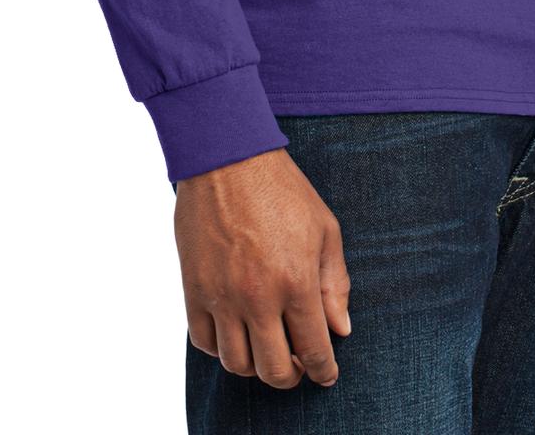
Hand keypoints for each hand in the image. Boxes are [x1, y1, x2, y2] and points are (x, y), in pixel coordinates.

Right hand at [175, 147, 350, 389]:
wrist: (227, 157)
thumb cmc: (281, 188)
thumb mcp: (324, 228)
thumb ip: (335, 283)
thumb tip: (341, 329)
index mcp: (296, 281)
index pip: (314, 350)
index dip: (323, 371)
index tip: (326, 375)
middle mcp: (258, 297)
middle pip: (274, 370)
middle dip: (292, 377)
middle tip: (297, 365)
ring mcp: (222, 296)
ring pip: (237, 364)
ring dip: (255, 367)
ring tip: (266, 350)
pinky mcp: (194, 289)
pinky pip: (204, 342)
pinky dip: (221, 348)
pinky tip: (235, 333)